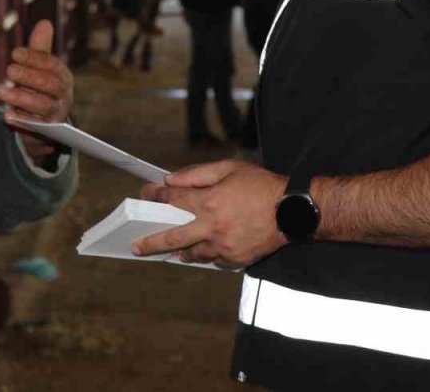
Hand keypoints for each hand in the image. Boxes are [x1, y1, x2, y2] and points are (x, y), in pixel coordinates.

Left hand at [0, 20, 73, 162]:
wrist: (44, 124)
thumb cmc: (39, 89)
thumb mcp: (38, 69)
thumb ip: (40, 49)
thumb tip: (44, 22)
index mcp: (63, 76)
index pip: (51, 65)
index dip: (34, 58)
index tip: (14, 53)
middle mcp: (64, 95)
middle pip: (49, 84)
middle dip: (28, 76)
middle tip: (8, 70)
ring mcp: (57, 115)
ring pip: (43, 106)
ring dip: (21, 98)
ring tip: (0, 92)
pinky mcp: (47, 133)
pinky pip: (37, 128)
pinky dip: (22, 122)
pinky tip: (6, 116)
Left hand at [132, 160, 286, 267]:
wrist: (292, 211)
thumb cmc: (262, 186)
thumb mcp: (230, 169)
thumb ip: (197, 174)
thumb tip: (171, 178)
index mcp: (209, 201)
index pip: (173, 199)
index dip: (155, 195)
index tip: (146, 194)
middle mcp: (212, 227)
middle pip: (173, 237)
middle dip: (151, 242)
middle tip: (137, 246)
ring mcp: (223, 246)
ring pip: (193, 254)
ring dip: (181, 251)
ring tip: (173, 251)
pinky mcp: (235, 259)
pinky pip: (215, 261)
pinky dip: (208, 256)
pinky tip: (205, 251)